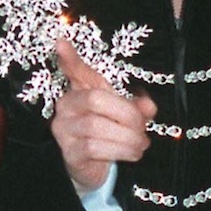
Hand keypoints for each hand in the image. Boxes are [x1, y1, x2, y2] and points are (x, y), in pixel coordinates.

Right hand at [51, 39, 155, 191]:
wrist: (94, 167)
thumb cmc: (109, 134)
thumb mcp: (124, 115)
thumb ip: (137, 106)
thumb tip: (148, 106)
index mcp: (80, 91)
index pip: (76, 72)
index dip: (71, 60)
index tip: (62, 43)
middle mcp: (66, 107)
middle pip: (95, 99)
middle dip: (126, 114)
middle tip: (142, 127)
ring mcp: (64, 129)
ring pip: (96, 127)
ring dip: (127, 137)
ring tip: (140, 143)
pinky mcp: (69, 153)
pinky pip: (94, 147)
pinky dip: (120, 150)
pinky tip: (132, 153)